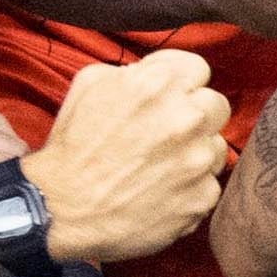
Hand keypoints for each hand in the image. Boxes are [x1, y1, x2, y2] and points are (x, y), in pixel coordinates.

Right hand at [22, 48, 232, 265]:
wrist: (60, 207)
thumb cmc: (72, 146)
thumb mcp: (89, 84)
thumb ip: (133, 71)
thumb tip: (156, 73)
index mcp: (159, 85)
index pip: (198, 69)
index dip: (181, 84)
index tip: (168, 98)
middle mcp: (186, 119)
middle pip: (216, 106)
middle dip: (195, 115)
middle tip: (168, 133)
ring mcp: (198, 161)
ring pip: (217, 147)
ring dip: (196, 153)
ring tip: (161, 166)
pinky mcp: (201, 198)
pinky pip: (209, 186)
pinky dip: (190, 189)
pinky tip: (162, 192)